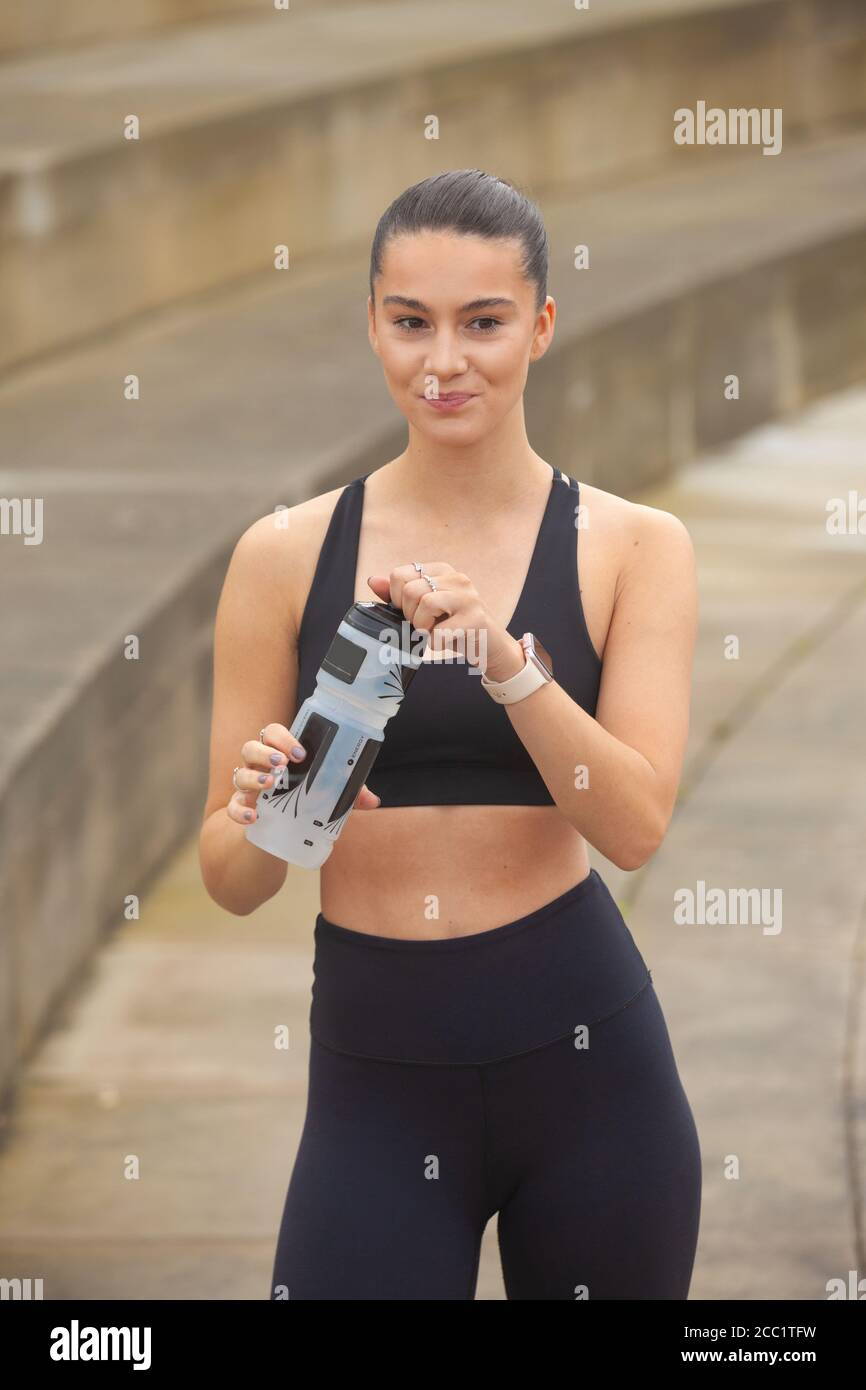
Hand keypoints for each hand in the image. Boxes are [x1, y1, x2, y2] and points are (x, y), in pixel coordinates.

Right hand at [227, 722, 380, 824]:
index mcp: (280, 755)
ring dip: (253, 777)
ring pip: (239, 773)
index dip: (283, 738)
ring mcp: (247, 787)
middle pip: (251, 747)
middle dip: (265, 752)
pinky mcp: (241, 808)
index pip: (273, 733)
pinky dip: (240, 810)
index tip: (300, 752)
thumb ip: (347, 794)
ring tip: (270, 784)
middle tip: (283, 764)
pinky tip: (254, 816)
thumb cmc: (303, 801)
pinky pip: (233, 806)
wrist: (275, 833)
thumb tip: (374, 801)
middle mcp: (260, 766)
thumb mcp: (326, 796)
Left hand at [366, 568, 524, 680]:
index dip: (397, 599)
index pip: (400, 575)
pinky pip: (438, 632)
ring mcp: (468, 597)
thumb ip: (399, 594)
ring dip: (423, 628)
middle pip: (410, 590)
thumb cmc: (454, 627)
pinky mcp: (475, 619)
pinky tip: (447, 641)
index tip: (413, 611)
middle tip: (426, 625)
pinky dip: (436, 644)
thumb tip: (372, 581)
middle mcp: (457, 578)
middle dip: (411, 615)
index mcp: (442, 570)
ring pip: (424, 604)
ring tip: (436, 632)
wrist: (490, 647)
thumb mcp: (424, 609)